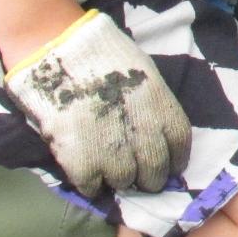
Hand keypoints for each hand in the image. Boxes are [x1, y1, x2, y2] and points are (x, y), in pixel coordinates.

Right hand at [4, 11, 191, 197]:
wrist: (58, 50)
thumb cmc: (101, 53)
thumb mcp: (142, 72)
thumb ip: (152, 104)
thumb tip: (155, 130)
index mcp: (161, 108)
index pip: (180, 145)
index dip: (175, 159)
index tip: (169, 165)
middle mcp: (144, 134)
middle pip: (155, 171)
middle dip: (149, 177)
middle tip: (139, 176)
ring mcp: (113, 151)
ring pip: (125, 181)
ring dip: (119, 179)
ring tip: (109, 169)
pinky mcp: (82, 162)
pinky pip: (93, 186)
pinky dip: (92, 184)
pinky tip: (88, 173)